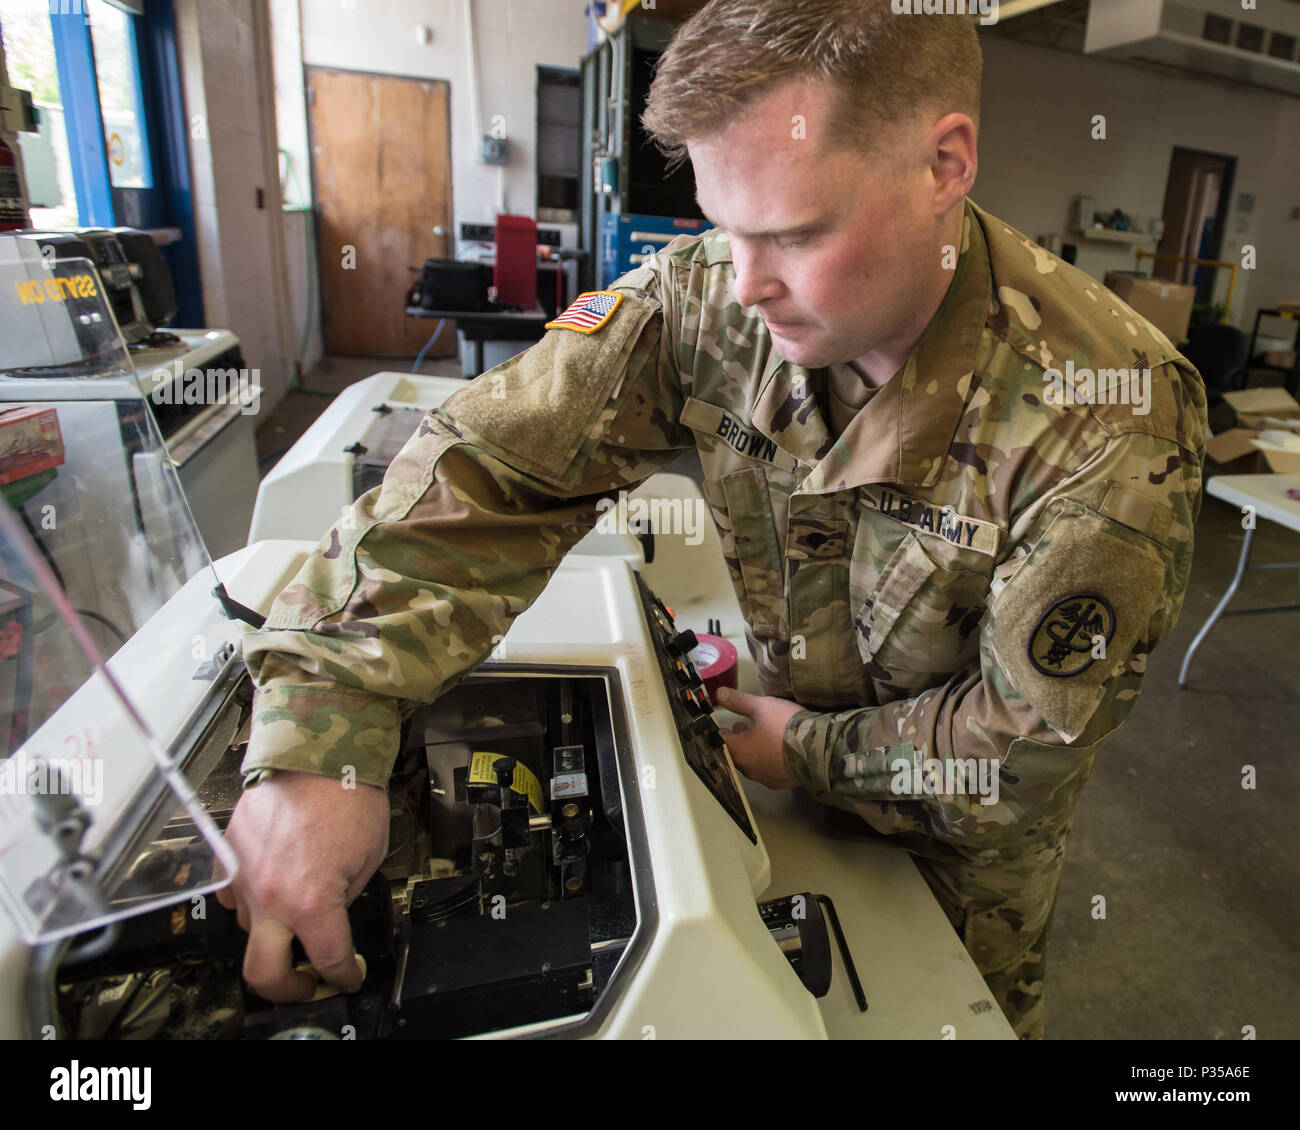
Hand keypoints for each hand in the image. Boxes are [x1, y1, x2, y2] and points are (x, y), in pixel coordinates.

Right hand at [216, 770, 389, 1002]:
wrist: (316, 751)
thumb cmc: (347, 795)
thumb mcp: (368, 858)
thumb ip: (344, 899)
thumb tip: (331, 921)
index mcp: (311, 901)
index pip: (327, 960)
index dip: (343, 976)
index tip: (347, 977)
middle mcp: (270, 896)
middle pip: (263, 974)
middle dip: (288, 990)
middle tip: (307, 984)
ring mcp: (243, 878)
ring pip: (249, 930)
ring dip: (272, 932)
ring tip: (296, 916)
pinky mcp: (227, 856)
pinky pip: (232, 895)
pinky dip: (252, 900)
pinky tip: (273, 888)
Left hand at [714, 686, 802, 789]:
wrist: (819, 750)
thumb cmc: (784, 726)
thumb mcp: (761, 707)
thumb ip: (738, 701)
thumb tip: (718, 693)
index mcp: (739, 752)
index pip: (722, 741)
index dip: (722, 732)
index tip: (723, 726)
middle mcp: (749, 769)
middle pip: (738, 754)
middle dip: (739, 740)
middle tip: (741, 727)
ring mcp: (767, 778)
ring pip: (754, 763)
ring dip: (754, 749)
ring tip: (761, 734)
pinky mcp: (783, 782)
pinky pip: (771, 769)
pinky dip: (770, 758)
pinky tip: (778, 748)